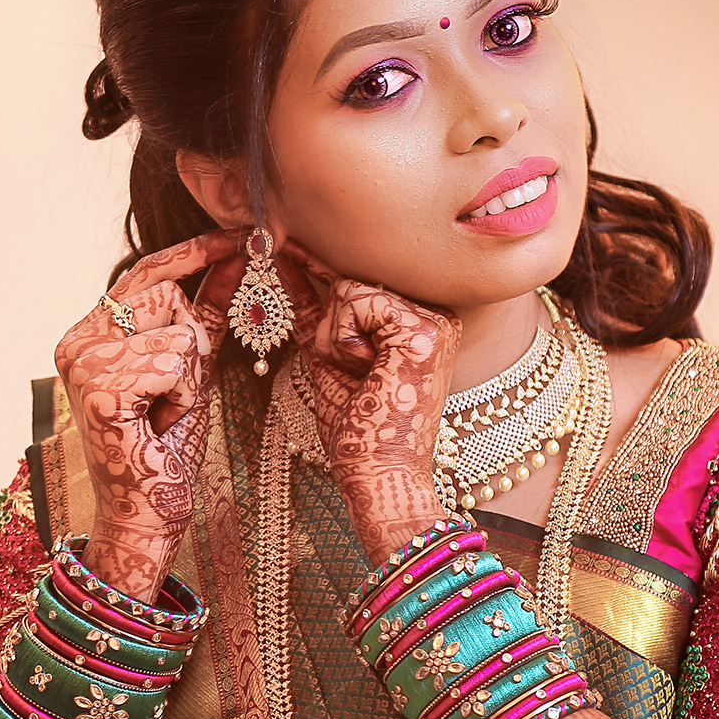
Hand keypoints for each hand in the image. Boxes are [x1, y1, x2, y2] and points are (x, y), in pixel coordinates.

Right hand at [51, 231, 238, 597]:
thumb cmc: (163, 446)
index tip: (238, 236)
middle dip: (191, 339)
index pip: (144, 273)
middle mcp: (77, 341)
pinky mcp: (99, 386)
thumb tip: (234, 259)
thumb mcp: (189, 370)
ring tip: (164, 411)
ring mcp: (82, 361)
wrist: (147, 509)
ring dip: (189, 374)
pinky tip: (159, 423)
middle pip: (165, 292)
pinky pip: (174, 359)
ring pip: (175, 327)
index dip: (193, 252)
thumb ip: (202, 316)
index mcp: (89, 334)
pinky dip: (184, 393)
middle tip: (174, 392)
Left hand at [283, 243, 458, 562]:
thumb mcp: (328, 358)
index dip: (319, 272)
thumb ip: (314, 312)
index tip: (283, 245)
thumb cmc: (357, 428)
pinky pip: (356, 300)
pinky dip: (344, 338)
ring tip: (363, 374)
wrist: (378, 472)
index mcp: (419, 322)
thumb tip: (283, 262)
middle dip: (331, 328)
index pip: (359, 284)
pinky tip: (368, 369)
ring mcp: (435, 319)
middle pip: (350, 282)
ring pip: (350, 288)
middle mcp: (435, 314)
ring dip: (336, 337)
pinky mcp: (423, 329)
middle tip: (355, 371)